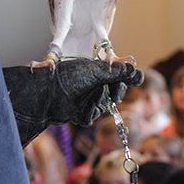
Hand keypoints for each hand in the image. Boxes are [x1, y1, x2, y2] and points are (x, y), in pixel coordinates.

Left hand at [3, 58, 143, 145]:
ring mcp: (85, 99)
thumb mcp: (98, 71)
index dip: (125, 77)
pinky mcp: (79, 113)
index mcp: (95, 70)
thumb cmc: (69, 76)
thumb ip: (119, 71)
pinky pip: (92, 115)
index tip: (134, 78)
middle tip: (115, 92)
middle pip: (114, 91)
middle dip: (115, 91)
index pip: (118, 74)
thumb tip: (136, 68)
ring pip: (104, 105)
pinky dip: (89, 110)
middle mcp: (91, 84)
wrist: (47, 92)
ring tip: (90, 93)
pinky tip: (80, 105)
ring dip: (99, 100)